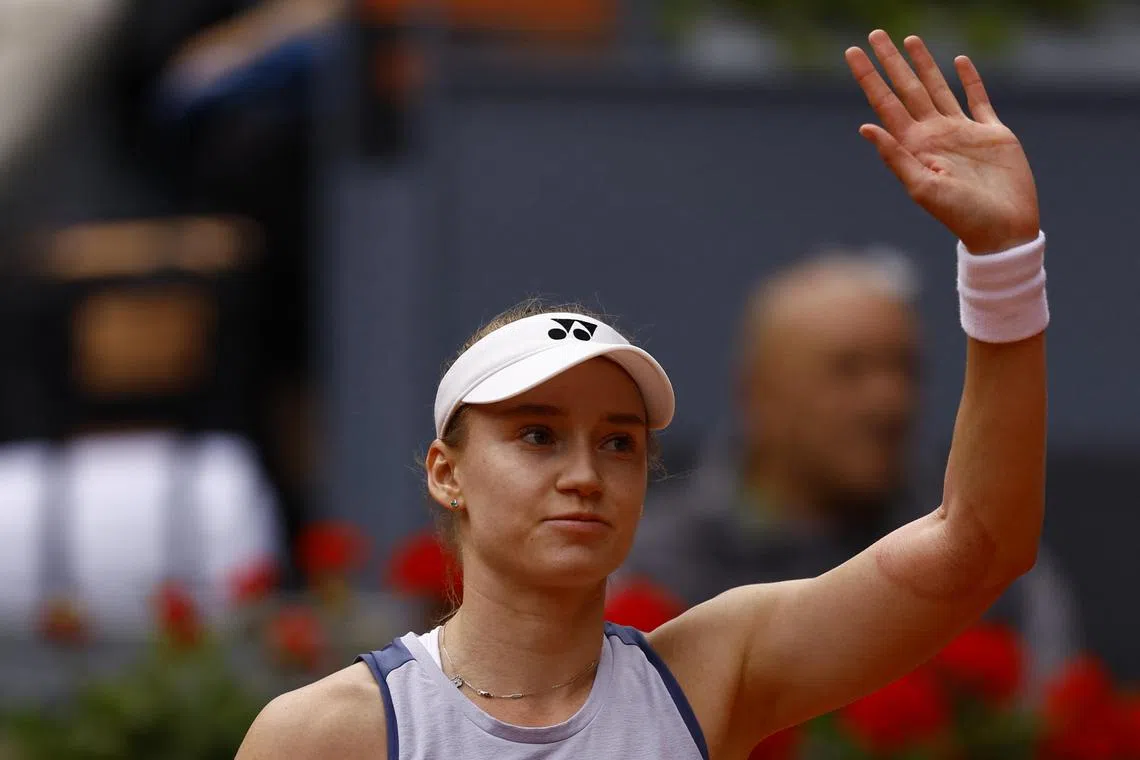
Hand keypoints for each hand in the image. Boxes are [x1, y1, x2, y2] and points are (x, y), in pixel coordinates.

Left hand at [846, 30, 1039, 253]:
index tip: (853, 54)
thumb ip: (895, 157)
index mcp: (914, 146)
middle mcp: (934, 135)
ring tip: (909, 40)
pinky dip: (969, 80)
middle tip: (875, 34)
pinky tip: (959, 61)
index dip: (869, 78)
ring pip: (938, 88)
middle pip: (907, 89)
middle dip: (890, 63)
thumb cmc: (961, 216)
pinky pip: (978, 99)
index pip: (885, 104)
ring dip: (924, 65)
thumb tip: (865, 127)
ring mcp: (962, 132)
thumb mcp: (922, 188)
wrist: (1003, 230)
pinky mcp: (992, 133)